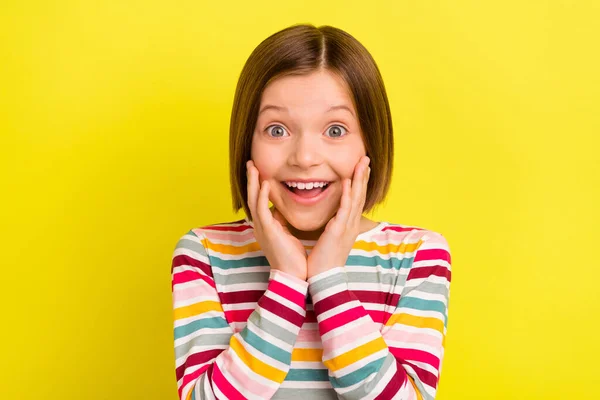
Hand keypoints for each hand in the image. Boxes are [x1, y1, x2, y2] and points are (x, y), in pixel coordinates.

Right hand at [246, 160, 307, 280]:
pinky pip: (262, 210)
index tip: (259, 170)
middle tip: (250, 162)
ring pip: (254, 200)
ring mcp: (262, 228)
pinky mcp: (267, 231)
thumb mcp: (286, 234)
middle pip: (252, 197)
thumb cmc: (293, 258)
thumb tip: (281, 211)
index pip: (258, 201)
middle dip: (251, 179)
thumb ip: (282, 222)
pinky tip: (265, 183)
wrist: (293, 276)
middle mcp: (260, 225)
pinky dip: (263, 195)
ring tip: (253, 166)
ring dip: (253, 182)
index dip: (257, 185)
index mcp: (265, 226)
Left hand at [307, 156, 370, 278]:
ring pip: (356, 198)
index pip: (357, 199)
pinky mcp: (338, 231)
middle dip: (363, 175)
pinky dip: (347, 194)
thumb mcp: (330, 239)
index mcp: (349, 225)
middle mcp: (351, 224)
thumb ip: (332, 227)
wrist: (323, 279)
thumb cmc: (323, 261)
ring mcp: (347, 227)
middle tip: (366, 158)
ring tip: (362, 163)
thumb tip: (329, 219)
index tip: (361, 167)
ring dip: (359, 179)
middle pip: (361, 195)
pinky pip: (345, 210)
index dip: (360, 182)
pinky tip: (348, 181)